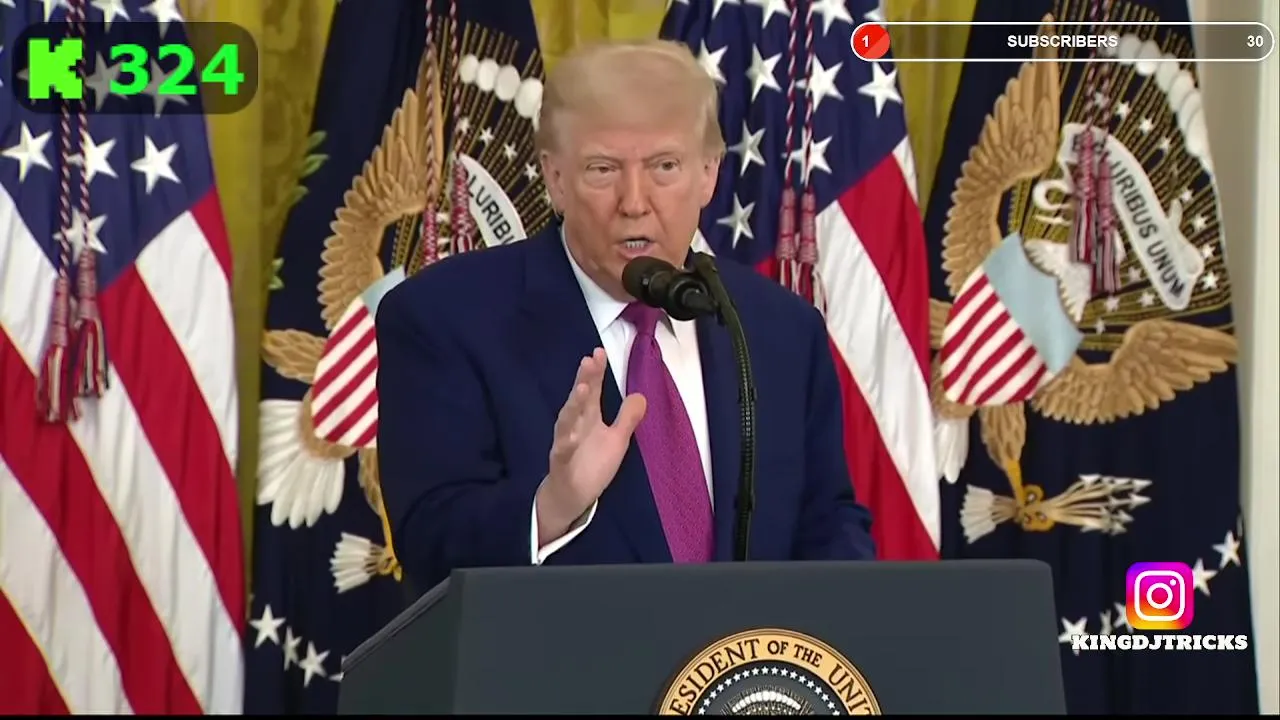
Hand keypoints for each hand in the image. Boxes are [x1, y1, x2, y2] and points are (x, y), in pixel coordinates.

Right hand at [536, 348, 646, 543]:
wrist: (571, 495)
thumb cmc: (591, 464)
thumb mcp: (617, 440)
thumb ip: (627, 418)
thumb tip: (641, 395)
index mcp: (588, 417)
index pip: (592, 390)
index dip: (595, 372)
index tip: (599, 352)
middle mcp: (575, 425)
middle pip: (579, 399)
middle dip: (584, 380)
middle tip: (590, 360)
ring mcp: (565, 443)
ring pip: (567, 421)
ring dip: (573, 405)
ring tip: (582, 389)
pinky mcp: (561, 464)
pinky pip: (561, 452)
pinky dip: (564, 444)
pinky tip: (569, 436)